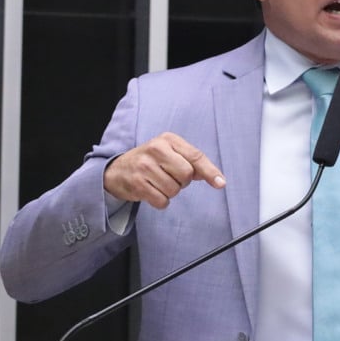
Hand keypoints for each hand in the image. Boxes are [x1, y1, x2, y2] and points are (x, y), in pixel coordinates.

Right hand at [104, 132, 225, 209]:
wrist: (118, 170)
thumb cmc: (151, 161)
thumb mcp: (170, 153)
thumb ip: (192, 162)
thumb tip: (216, 179)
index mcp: (168, 139)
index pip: (195, 156)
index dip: (210, 171)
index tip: (221, 183)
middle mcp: (155, 149)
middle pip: (186, 175)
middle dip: (182, 182)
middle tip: (170, 177)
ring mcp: (144, 166)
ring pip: (174, 190)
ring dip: (170, 192)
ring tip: (158, 183)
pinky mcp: (137, 184)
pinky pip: (162, 201)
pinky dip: (161, 201)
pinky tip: (151, 191)